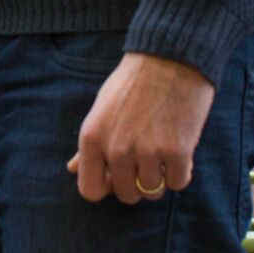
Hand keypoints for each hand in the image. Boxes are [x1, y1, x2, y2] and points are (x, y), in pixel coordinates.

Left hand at [68, 52, 215, 204]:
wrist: (171, 57)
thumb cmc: (134, 82)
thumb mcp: (102, 108)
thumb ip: (90, 144)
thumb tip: (72, 169)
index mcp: (92, 138)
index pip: (90, 190)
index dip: (106, 187)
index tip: (118, 175)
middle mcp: (116, 149)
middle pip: (126, 195)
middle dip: (137, 183)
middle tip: (146, 160)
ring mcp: (147, 152)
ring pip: (153, 192)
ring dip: (160, 177)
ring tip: (163, 150)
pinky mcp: (177, 152)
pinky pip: (178, 183)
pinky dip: (181, 171)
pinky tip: (180, 149)